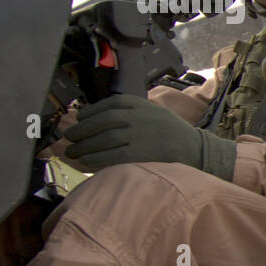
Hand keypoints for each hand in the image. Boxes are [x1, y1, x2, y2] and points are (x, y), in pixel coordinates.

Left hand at [64, 94, 235, 178]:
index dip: (89, 113)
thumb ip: (129, 111)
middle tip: (69, 139)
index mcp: (140, 104)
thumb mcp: (152, 112)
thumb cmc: (171, 133)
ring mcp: (139, 135)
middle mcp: (137, 117)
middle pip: (101, 123)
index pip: (107, 106)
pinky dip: (96, 158)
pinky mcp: (140, 153)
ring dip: (84, 147)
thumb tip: (95, 118)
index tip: (79, 120)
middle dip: (81, 131)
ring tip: (73, 153)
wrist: (196, 150)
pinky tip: (86, 162)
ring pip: (103, 140)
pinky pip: (111, 155)